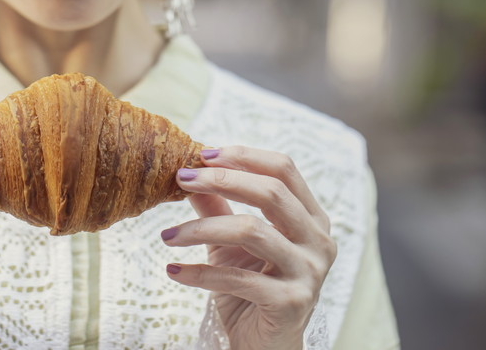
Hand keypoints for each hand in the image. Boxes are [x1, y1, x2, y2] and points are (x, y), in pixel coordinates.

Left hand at [161, 146, 336, 349]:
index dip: (243, 157)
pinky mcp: (291, 303)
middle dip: (221, 180)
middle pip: (272, 193)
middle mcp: (318, 241)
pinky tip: (174, 271)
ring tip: (167, 236)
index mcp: (311, 218)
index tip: (201, 155)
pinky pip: (238, 277)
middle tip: (181, 179)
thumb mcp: (231, 241)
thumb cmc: (250, 288)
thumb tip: (187, 169)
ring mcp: (309, 272)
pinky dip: (200, 272)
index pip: (284, 169)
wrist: (263, 346)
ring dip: (201, 228)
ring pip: (252, 231)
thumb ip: (216, 205)